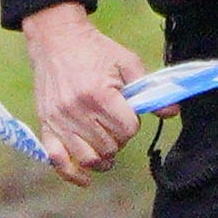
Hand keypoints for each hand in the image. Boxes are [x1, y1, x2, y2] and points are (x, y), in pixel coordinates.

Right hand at [20, 4, 145, 186]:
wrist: (57, 39)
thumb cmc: (95, 50)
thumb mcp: (127, 62)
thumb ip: (149, 89)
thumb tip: (171, 112)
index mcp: (99, 94)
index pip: (127, 129)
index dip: (132, 124)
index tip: (127, 112)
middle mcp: (77, 110)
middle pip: (109, 146)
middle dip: (118, 139)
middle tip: (116, 124)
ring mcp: (59, 120)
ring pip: (88, 158)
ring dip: (102, 158)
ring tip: (108, 150)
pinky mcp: (46, 124)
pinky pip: (57, 159)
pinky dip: (72, 174)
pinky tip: (85, 179)